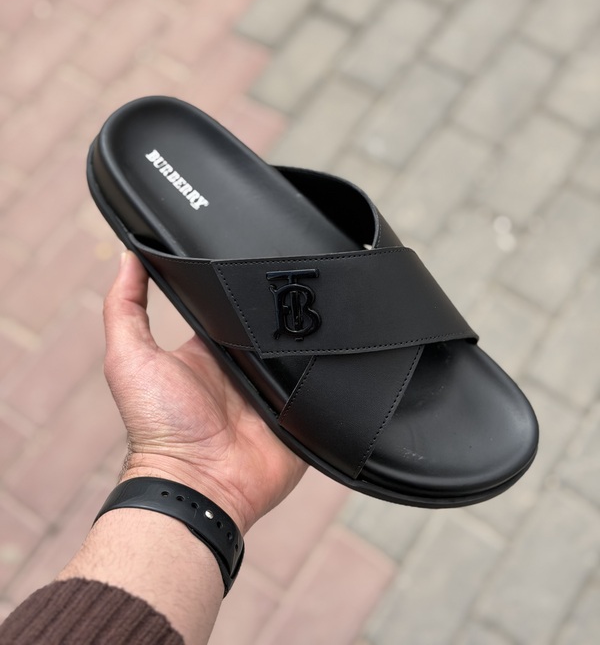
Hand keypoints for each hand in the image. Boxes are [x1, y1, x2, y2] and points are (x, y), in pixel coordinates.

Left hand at [103, 251, 306, 533]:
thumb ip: (125, 309)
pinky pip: (323, 385)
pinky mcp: (300, 412)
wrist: (198, 486)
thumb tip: (127, 259)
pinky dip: (329, 370)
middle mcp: (243, 368)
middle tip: (298, 283)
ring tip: (323, 311)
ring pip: (302, 350)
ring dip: (309, 336)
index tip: (253, 255)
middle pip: (271, 325)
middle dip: (284, 307)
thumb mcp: (130, 359)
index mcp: (210, 351)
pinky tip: (337, 348)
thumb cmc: (158, 429)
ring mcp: (274, 390)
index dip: (241, 285)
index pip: (232, 306)